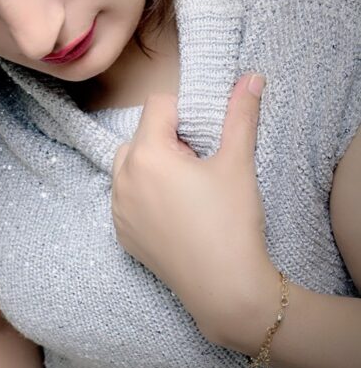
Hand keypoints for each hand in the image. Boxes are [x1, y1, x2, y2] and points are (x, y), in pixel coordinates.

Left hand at [111, 72, 278, 340]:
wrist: (225, 289)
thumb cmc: (231, 223)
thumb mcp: (237, 163)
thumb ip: (240, 115)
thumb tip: (250, 78)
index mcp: (147, 154)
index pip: (157, 106)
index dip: (183, 114)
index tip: (204, 139)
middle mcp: (122, 178)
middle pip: (140, 135)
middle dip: (166, 140)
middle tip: (198, 166)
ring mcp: (118, 209)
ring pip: (128, 167)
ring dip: (151, 166)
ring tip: (187, 190)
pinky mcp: (122, 235)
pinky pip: (126, 199)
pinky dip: (144, 196)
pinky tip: (175, 214)